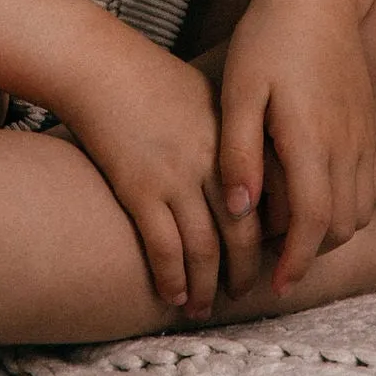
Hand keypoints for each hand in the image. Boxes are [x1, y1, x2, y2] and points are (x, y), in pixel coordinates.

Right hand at [0, 0, 256, 316]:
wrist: (102, 67)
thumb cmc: (154, 81)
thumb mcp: (208, 98)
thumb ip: (234, 136)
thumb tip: (254, 175)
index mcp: (235, 139)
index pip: (270, 202)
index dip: (272, 238)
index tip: (270, 258)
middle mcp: (213, 162)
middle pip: (242, 234)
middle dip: (244, 272)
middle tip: (242, 293)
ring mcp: (178, 177)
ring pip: (204, 250)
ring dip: (207, 287)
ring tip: (204, 308)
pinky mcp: (141, 189)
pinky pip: (164, 248)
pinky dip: (172, 278)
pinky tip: (173, 294)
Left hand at [215, 0, 375, 296]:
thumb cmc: (268, 38)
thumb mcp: (238, 90)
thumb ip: (238, 153)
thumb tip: (238, 211)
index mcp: (311, 137)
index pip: (313, 220)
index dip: (296, 260)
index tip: (276, 284)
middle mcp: (346, 142)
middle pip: (341, 225)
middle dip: (311, 254)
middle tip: (274, 266)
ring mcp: (364, 133)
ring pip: (361, 209)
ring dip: (332, 234)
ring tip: (293, 238)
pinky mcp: (370, 123)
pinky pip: (372, 184)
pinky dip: (352, 208)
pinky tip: (321, 202)